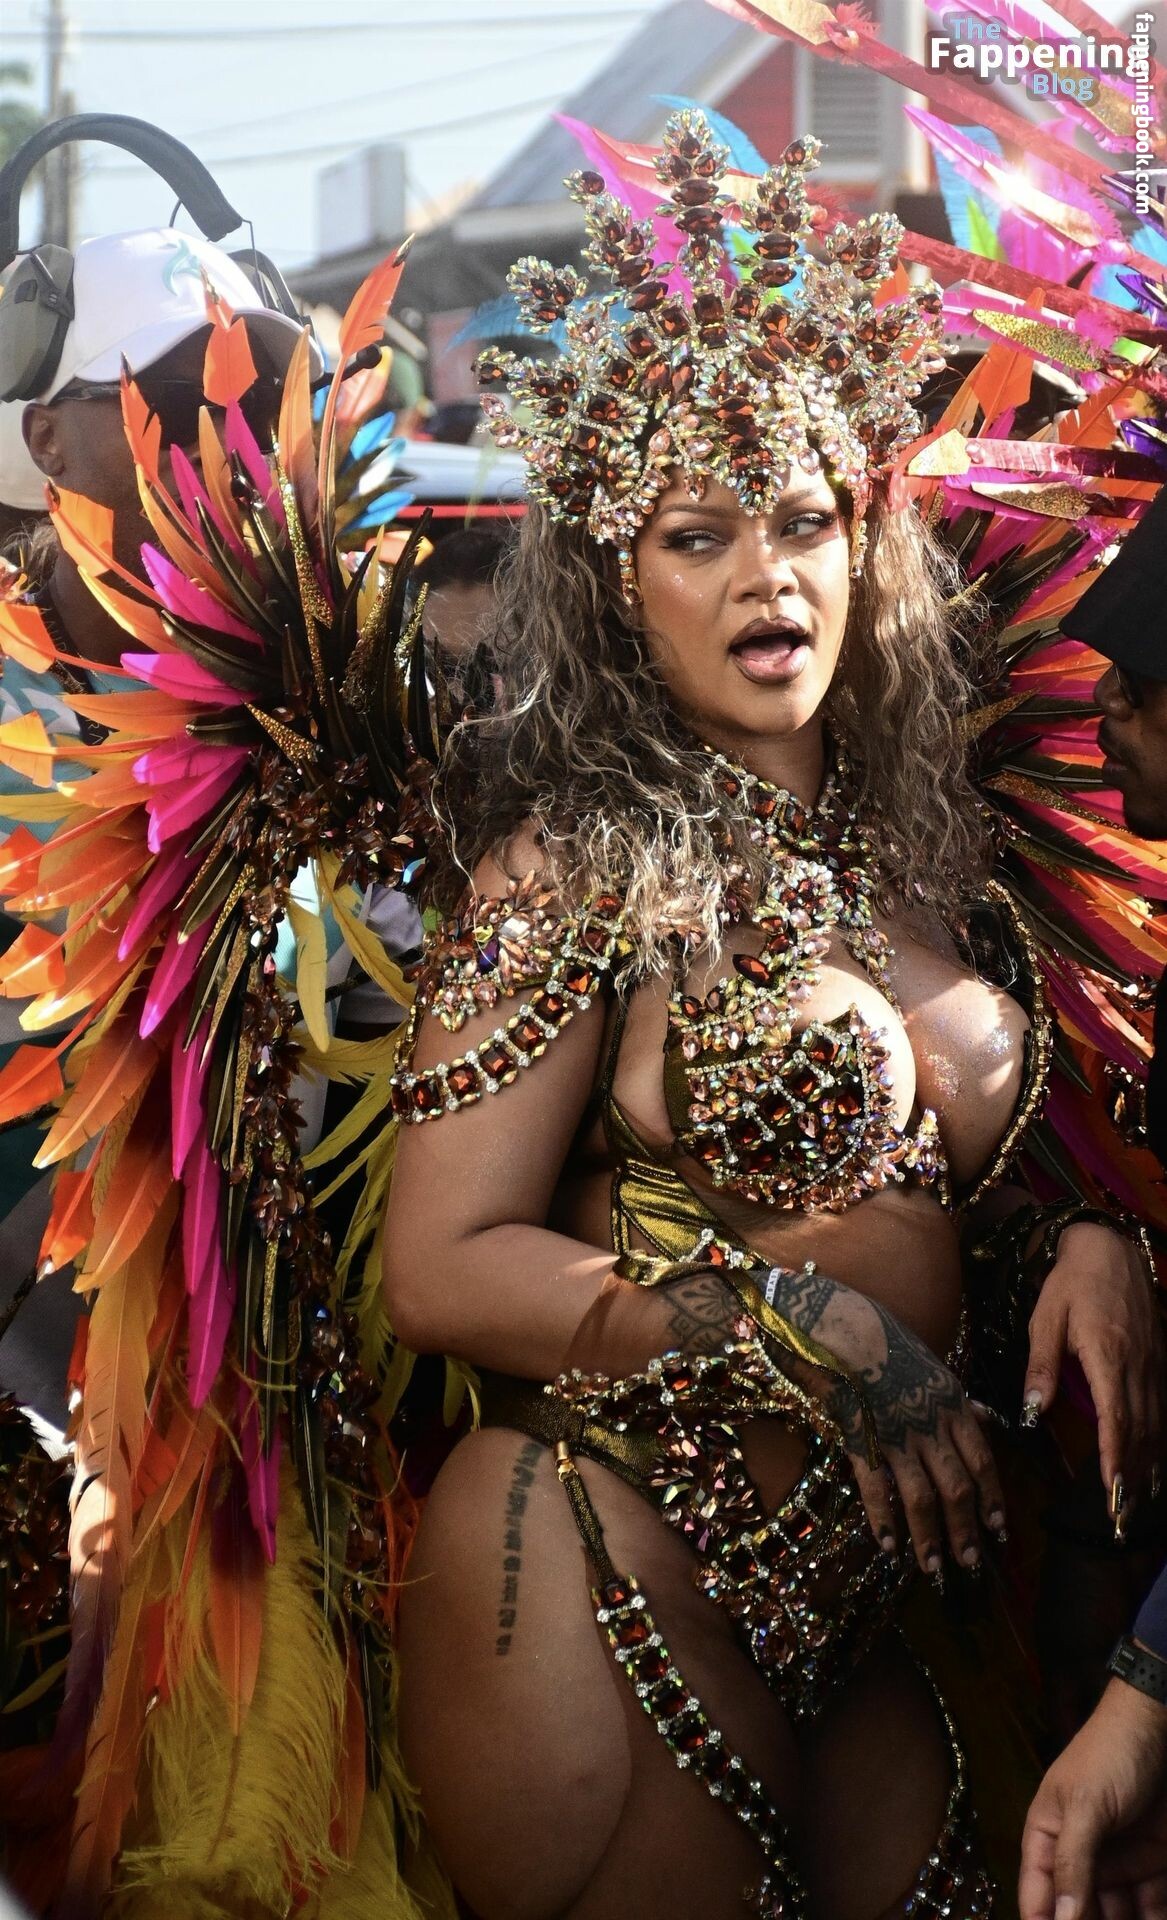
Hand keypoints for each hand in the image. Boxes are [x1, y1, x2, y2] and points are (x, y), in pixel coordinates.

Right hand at [801, 1282, 1006, 1574]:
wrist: (842, 1323)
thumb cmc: (886, 1340)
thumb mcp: (934, 1365)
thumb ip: (959, 1398)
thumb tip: (985, 1416)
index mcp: (952, 1404)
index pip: (983, 1460)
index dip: (992, 1498)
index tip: (999, 1530)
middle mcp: (931, 1424)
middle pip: (958, 1487)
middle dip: (965, 1530)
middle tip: (969, 1563)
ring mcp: (897, 1434)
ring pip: (923, 1496)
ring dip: (930, 1537)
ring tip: (933, 1568)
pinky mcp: (862, 1439)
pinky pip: (876, 1487)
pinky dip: (884, 1520)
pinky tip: (888, 1545)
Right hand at [1019, 1676, 1166, 1919]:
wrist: (1159, 1727)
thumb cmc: (1111, 1754)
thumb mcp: (1085, 1806)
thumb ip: (1071, 1864)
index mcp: (1048, 1837)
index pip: (1037, 1897)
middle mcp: (1080, 1856)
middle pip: (1077, 1912)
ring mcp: (1118, 1861)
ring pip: (1116, 1915)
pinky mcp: (1153, 1863)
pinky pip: (1150, 1906)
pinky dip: (1151, 1918)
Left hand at [1025, 1222, 1163, 1507]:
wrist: (1109, 1249)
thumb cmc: (1070, 1283)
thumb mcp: (1045, 1319)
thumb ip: (1041, 1366)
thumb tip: (1033, 1411)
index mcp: (1107, 1354)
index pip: (1116, 1416)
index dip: (1115, 1456)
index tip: (1111, 1488)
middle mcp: (1137, 1363)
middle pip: (1140, 1428)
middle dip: (1132, 1473)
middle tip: (1122, 1513)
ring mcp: (1153, 1362)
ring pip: (1155, 1421)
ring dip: (1148, 1462)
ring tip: (1137, 1499)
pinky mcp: (1158, 1359)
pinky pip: (1161, 1406)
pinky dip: (1157, 1438)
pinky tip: (1153, 1461)